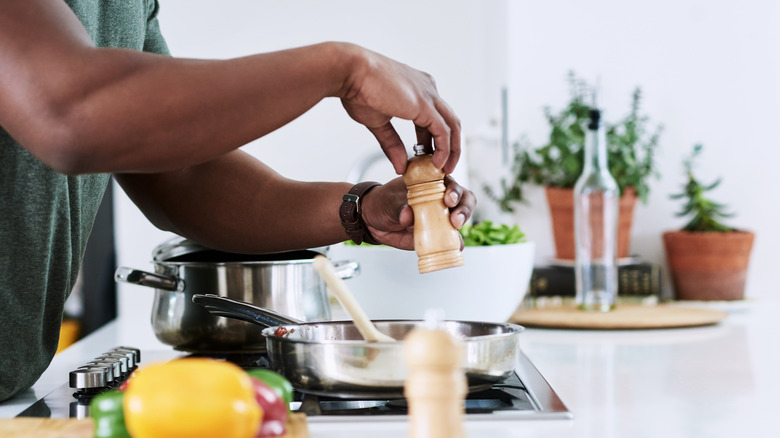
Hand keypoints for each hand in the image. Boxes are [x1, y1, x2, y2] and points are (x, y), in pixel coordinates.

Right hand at [338, 44, 460, 174]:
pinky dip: (444, 149)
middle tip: (442, 167)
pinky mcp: (425, 105)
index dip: (433, 140)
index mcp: (417, 88)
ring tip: (444, 169)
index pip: (434, 117)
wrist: (350, 71)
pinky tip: (437, 163)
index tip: (428, 158)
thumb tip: (400, 166)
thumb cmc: (357, 89)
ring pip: (452, 125)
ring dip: (451, 150)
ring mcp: (428, 95)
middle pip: (449, 121)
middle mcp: (427, 88)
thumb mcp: (378, 122)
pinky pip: (443, 131)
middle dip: (449, 146)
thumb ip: (392, 144)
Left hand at [360, 176, 475, 250]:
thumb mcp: (390, 200)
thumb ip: (400, 206)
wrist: (375, 219)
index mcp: (433, 182)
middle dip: (463, 209)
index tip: (448, 199)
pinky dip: (456, 243)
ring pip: (461, 219)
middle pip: (465, 200)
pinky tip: (454, 246)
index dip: (454, 190)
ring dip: (462, 225)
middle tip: (454, 219)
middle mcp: (442, 198)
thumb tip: (408, 217)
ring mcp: (442, 217)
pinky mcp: (438, 234)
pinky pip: (452, 240)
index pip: (451, 183)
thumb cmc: (386, 201)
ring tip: (454, 229)